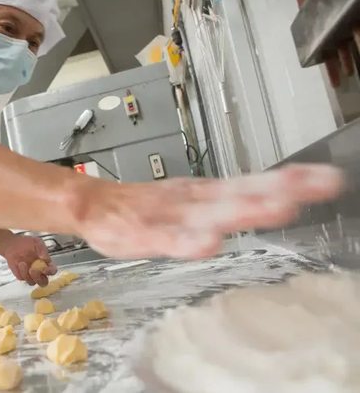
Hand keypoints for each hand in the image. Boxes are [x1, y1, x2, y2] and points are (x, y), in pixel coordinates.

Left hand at [1, 236, 56, 285]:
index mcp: (46, 264)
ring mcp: (30, 275)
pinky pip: (22, 278)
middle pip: (43, 282)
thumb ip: (42, 250)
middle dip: (38, 278)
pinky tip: (18, 263)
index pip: (52, 271)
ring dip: (27, 275)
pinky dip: (20, 272)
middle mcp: (40, 272)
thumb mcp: (37, 242)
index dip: (50, 271)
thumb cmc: (27, 243)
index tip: (45, 268)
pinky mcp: (21, 275)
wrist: (13, 244)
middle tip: (33, 270)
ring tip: (22, 263)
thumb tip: (45, 258)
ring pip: (32, 282)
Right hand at [73, 164, 343, 258]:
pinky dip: (188, 241)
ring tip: (280, 206)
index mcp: (205, 192)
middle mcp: (194, 201)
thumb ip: (227, 198)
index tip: (326, 178)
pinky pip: (169, 240)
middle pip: (241, 194)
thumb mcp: (186, 198)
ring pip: (211, 212)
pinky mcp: (146, 235)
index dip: (288, 180)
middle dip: (279, 190)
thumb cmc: (143, 207)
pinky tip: (208, 244)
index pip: (252, 184)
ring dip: (245, 209)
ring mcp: (170, 217)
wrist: (96, 206)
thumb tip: (278, 197)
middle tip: (319, 184)